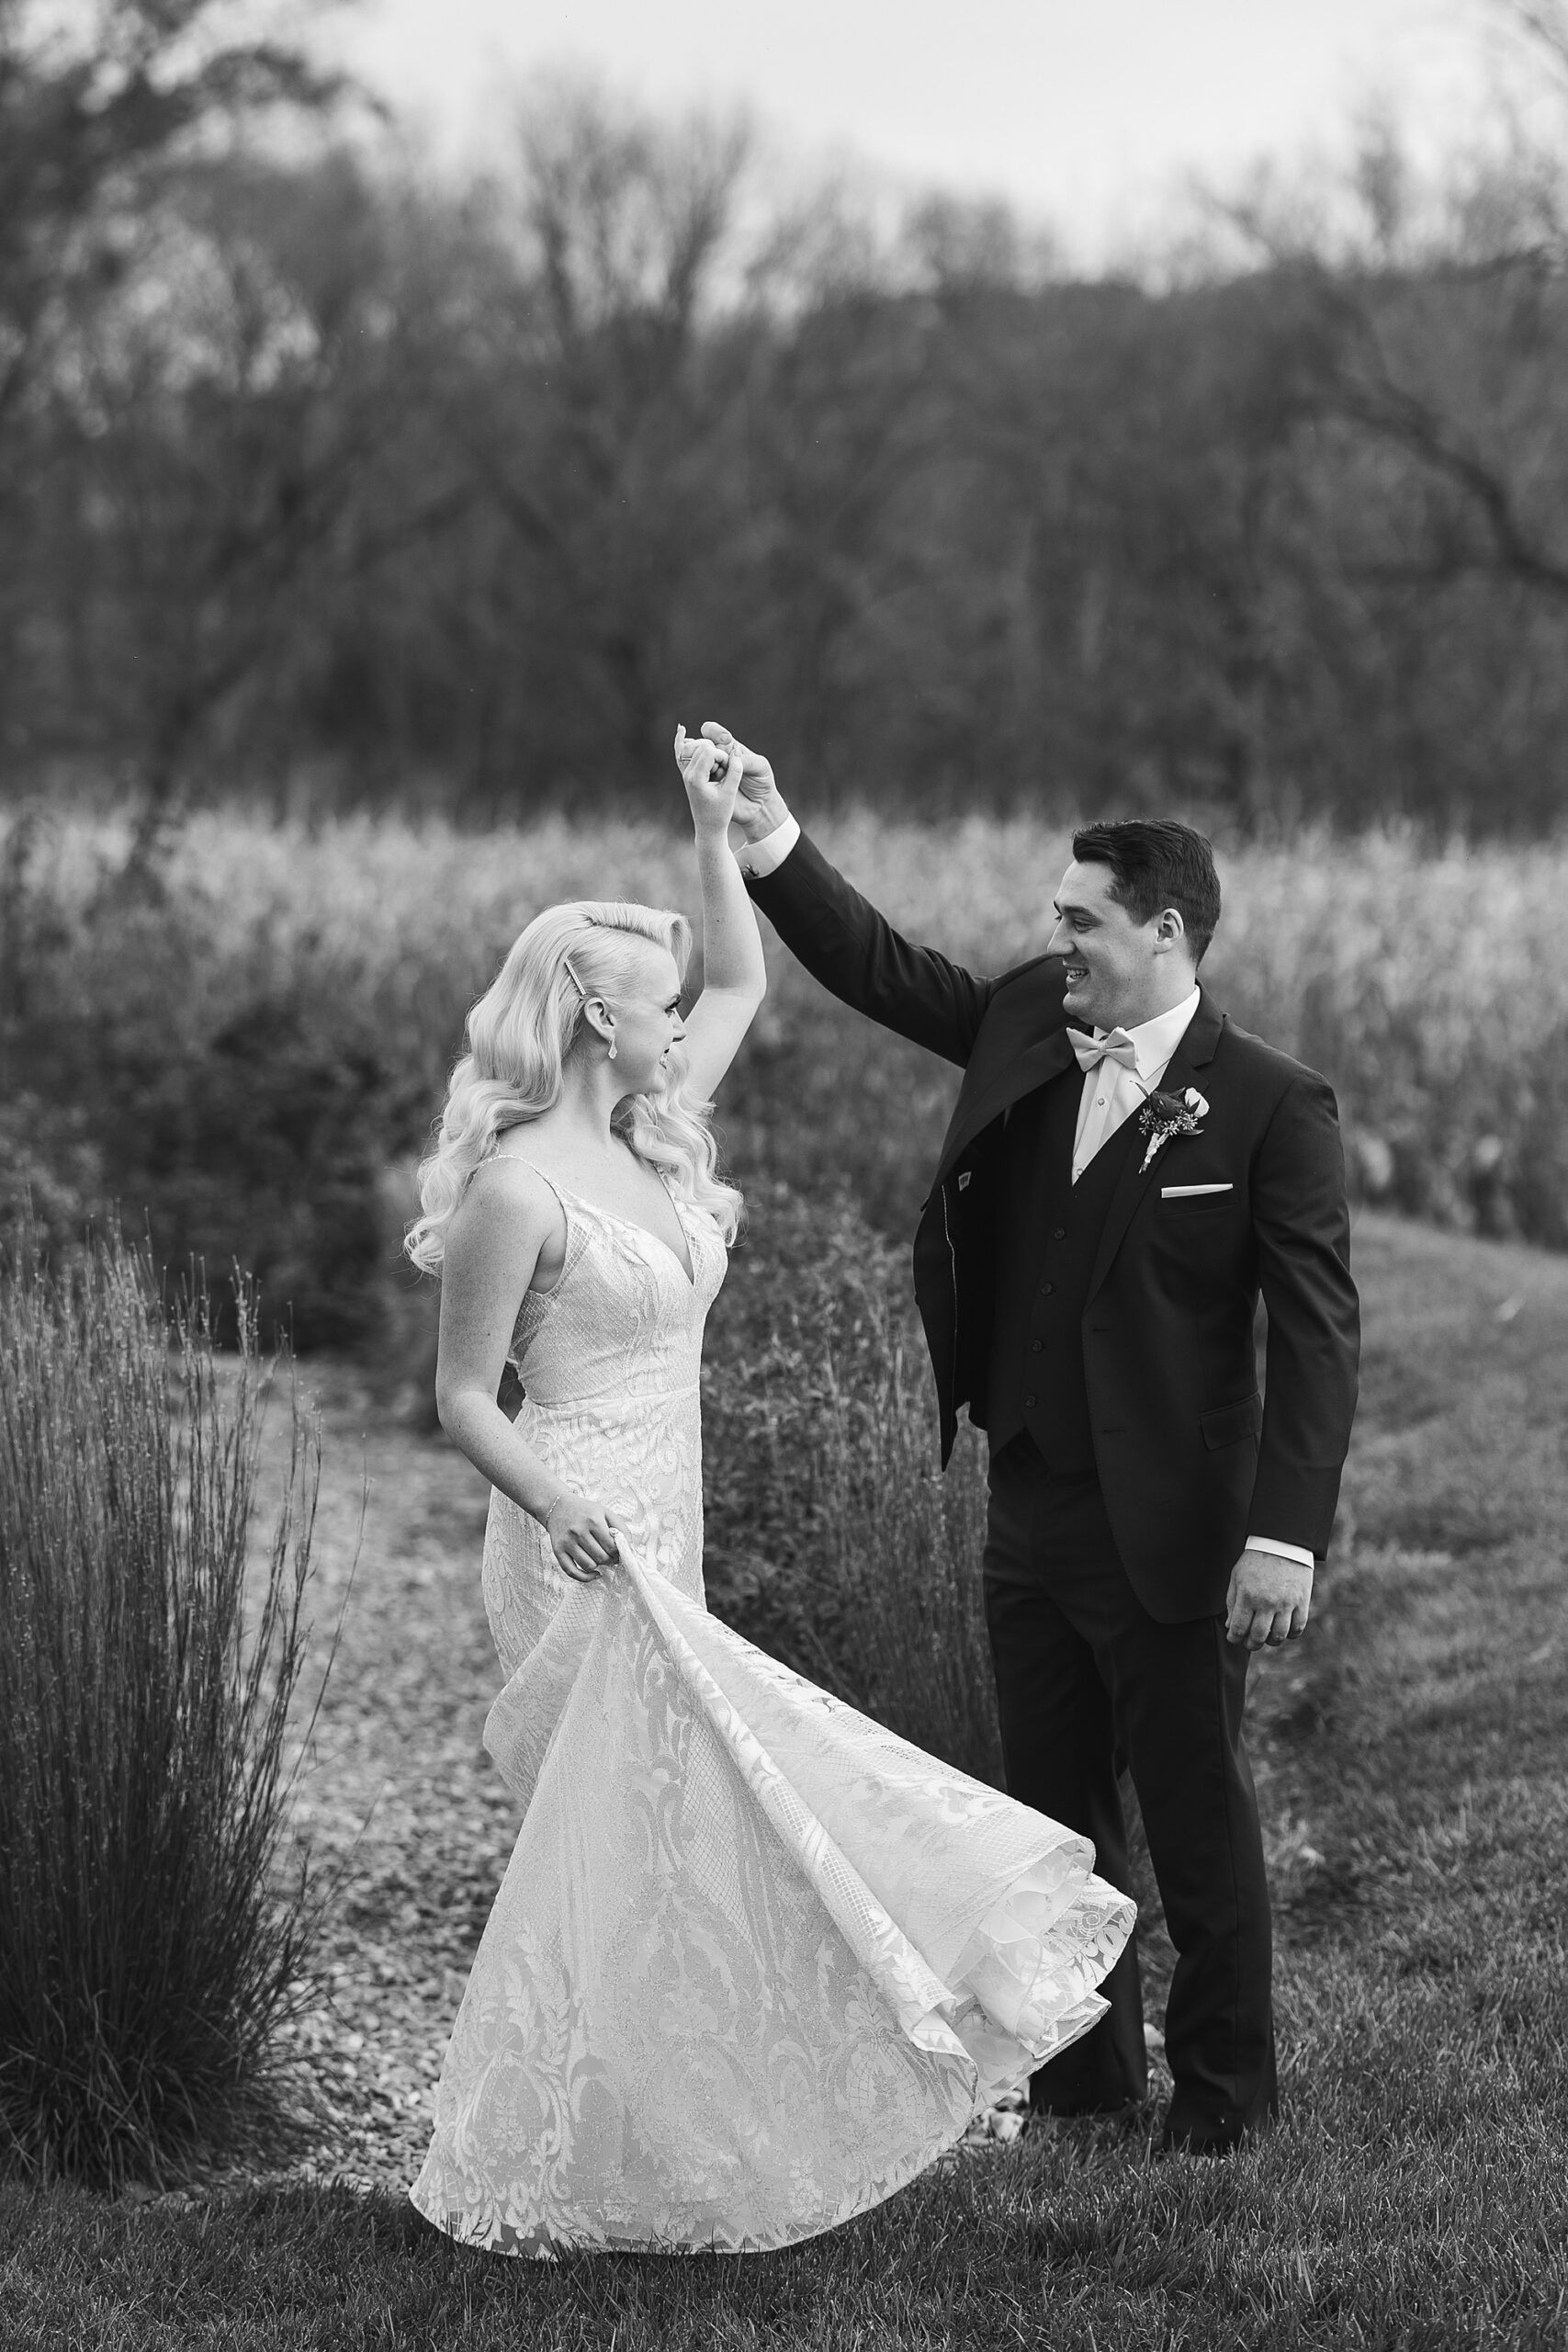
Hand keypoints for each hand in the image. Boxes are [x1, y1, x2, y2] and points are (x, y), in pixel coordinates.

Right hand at [544, 1492, 624, 1581]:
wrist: (557, 1507)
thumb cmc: (584, 1511)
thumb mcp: (604, 1512)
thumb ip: (620, 1527)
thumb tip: (629, 1546)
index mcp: (593, 1520)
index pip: (611, 1547)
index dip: (619, 1553)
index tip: (619, 1552)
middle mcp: (579, 1531)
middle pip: (601, 1557)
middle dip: (610, 1560)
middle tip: (611, 1557)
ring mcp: (567, 1542)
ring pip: (589, 1565)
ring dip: (598, 1566)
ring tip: (599, 1558)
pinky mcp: (558, 1551)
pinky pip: (572, 1572)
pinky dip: (585, 1577)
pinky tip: (594, 1573)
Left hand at [674, 724, 743, 838]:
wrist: (708, 829)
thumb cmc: (720, 814)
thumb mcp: (730, 792)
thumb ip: (735, 771)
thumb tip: (737, 751)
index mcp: (696, 779)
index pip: (709, 752)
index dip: (723, 756)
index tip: (729, 770)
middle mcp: (687, 774)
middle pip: (701, 747)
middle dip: (716, 754)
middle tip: (723, 772)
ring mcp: (686, 774)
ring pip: (695, 748)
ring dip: (710, 753)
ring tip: (718, 769)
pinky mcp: (688, 775)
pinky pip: (685, 754)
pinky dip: (684, 743)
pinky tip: (681, 730)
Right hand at [698, 721, 786, 846]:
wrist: (759, 806)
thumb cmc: (762, 782)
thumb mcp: (760, 766)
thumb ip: (746, 759)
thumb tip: (729, 756)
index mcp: (728, 747)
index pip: (711, 731)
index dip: (713, 732)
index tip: (726, 739)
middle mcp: (715, 757)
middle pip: (699, 744)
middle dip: (706, 749)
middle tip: (721, 759)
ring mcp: (708, 772)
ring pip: (693, 760)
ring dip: (702, 763)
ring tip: (720, 773)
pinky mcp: (705, 786)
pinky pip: (693, 777)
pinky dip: (697, 776)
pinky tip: (710, 781)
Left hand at [1225, 1548, 1312, 1647]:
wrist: (1282, 1543)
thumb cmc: (1255, 1560)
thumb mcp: (1237, 1577)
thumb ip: (1232, 1603)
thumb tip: (1231, 1627)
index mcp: (1248, 1595)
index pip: (1239, 1628)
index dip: (1234, 1638)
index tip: (1234, 1637)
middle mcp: (1267, 1602)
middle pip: (1259, 1636)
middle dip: (1251, 1644)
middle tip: (1249, 1642)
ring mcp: (1286, 1603)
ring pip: (1279, 1636)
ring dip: (1271, 1641)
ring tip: (1266, 1636)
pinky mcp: (1302, 1601)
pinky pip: (1298, 1627)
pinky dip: (1290, 1634)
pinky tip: (1283, 1630)